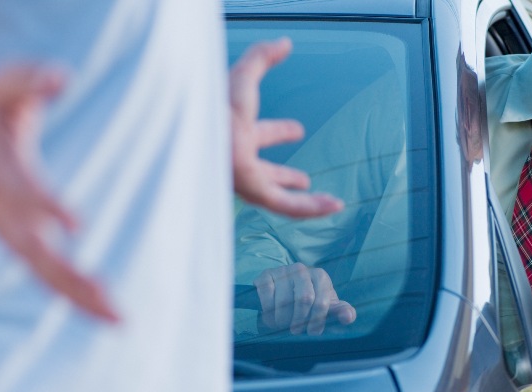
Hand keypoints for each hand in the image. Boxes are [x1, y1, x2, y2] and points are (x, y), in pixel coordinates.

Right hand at [0, 65, 118, 322]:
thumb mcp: (2, 85)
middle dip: (71, 277)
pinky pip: (45, 275)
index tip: (76, 223)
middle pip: (34, 251)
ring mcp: (4, 231)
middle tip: (110, 297)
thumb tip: (60, 76)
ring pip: (42, 273)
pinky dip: (73, 296)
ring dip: (79, 299)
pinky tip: (106, 312)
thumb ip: (29, 79)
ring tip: (120, 320)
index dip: (45, 206)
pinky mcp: (14, 241)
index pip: (21, 191)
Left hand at [229, 39, 343, 218]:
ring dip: (306, 200)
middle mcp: (239, 160)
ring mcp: (247, 179)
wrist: (199, 130)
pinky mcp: (255, 193)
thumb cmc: (215, 105)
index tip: (298, 130)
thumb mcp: (243, 77)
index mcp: (235, 133)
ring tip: (328, 202)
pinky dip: (312, 208)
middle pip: (266, 171)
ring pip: (279, 196)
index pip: (260, 134)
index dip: (280, 132)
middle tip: (303, 179)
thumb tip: (285, 43)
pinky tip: (333, 206)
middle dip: (285, 175)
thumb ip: (262, 57)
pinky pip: (288, 206)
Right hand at [254, 263, 356, 335]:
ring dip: (282, 319)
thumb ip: (341, 312)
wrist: (284, 292)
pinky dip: (268, 310)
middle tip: (295, 330)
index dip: (316, 321)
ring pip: (283, 301)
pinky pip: (267, 294)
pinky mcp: (266, 274)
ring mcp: (283, 270)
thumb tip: (348, 317)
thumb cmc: (311, 303)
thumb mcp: (327, 307)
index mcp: (320, 277)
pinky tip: (270, 315)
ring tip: (281, 325)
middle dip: (299, 321)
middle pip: (304, 300)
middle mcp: (302, 270)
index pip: (321, 303)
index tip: (311, 332)